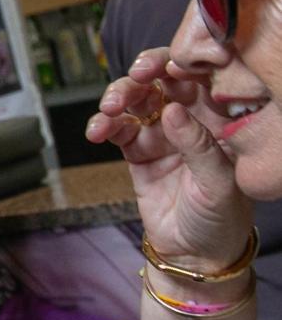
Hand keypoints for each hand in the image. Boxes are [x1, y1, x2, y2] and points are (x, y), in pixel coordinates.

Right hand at [85, 47, 253, 270]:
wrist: (195, 254)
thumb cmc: (221, 218)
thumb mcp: (219, 183)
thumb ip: (198, 145)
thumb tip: (170, 110)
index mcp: (220, 119)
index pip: (202, 77)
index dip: (184, 64)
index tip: (169, 68)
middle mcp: (189, 119)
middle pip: (163, 80)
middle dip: (144, 73)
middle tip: (134, 78)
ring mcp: (160, 133)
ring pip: (136, 99)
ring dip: (118, 97)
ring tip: (109, 110)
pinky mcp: (136, 150)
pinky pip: (117, 128)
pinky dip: (103, 125)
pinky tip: (97, 132)